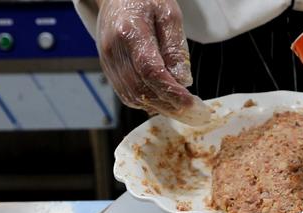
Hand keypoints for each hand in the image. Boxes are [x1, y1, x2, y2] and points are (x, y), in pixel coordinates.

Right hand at [96, 0, 193, 114]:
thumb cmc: (145, 0)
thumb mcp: (169, 14)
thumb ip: (176, 48)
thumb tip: (184, 81)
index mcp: (130, 32)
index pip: (151, 71)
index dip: (172, 92)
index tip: (191, 103)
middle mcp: (114, 50)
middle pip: (142, 89)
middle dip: (170, 105)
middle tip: (194, 112)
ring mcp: (107, 61)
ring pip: (133, 97)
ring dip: (159, 107)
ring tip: (182, 108)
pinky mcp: (107, 68)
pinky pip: (126, 94)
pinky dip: (146, 102)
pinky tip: (164, 101)